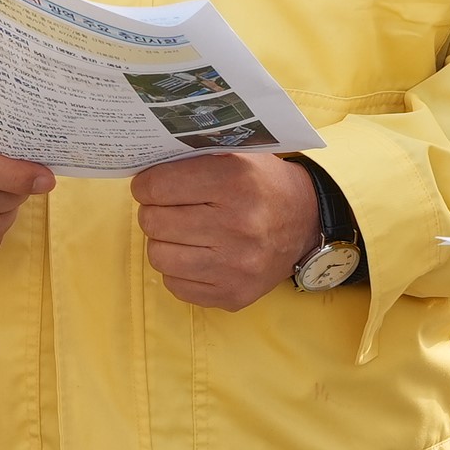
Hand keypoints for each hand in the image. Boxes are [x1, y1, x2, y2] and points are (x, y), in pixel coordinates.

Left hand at [130, 152, 320, 309]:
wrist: (307, 222)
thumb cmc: (262, 184)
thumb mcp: (238, 154)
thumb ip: (194, 155)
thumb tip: (143, 166)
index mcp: (236, 179)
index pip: (158, 186)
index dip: (146, 185)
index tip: (150, 186)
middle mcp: (238, 223)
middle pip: (154, 222)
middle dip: (153, 212)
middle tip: (166, 208)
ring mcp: (237, 264)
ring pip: (159, 257)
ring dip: (163, 242)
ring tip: (180, 233)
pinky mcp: (234, 294)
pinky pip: (175, 286)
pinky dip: (178, 270)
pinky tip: (196, 255)